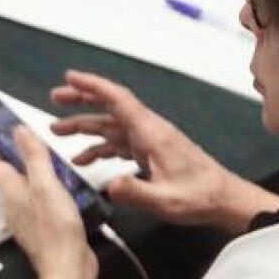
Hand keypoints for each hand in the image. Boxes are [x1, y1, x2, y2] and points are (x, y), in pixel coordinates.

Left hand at [0, 126, 97, 278]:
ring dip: (43, 178)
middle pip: (15, 177)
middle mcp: (16, 207)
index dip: (5, 146)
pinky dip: (55, 196)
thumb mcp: (45, 183)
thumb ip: (32, 157)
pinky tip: (70, 193)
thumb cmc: (56, 229)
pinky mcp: (46, 230)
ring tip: (61, 168)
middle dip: (27, 161)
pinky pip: (46, 206)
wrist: (68, 268)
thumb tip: (18, 131)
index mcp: (11, 193)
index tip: (19, 134)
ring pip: (31, 191)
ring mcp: (30, 220)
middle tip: (45, 148)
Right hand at [49, 70, 278, 233]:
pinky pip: (119, 144)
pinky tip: (84, 159)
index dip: (93, 86)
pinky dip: (100, 148)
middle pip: (111, 108)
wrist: (222, 199)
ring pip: (112, 127)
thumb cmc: (199, 198)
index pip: (118, 100)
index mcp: (152, 134)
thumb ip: (136, 193)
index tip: (70, 77)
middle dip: (82, 101)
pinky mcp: (151, 154)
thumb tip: (109, 185)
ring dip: (86, 127)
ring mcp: (150, 142)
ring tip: (59, 130)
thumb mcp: (165, 201)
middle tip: (55, 99)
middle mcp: (149, 132)